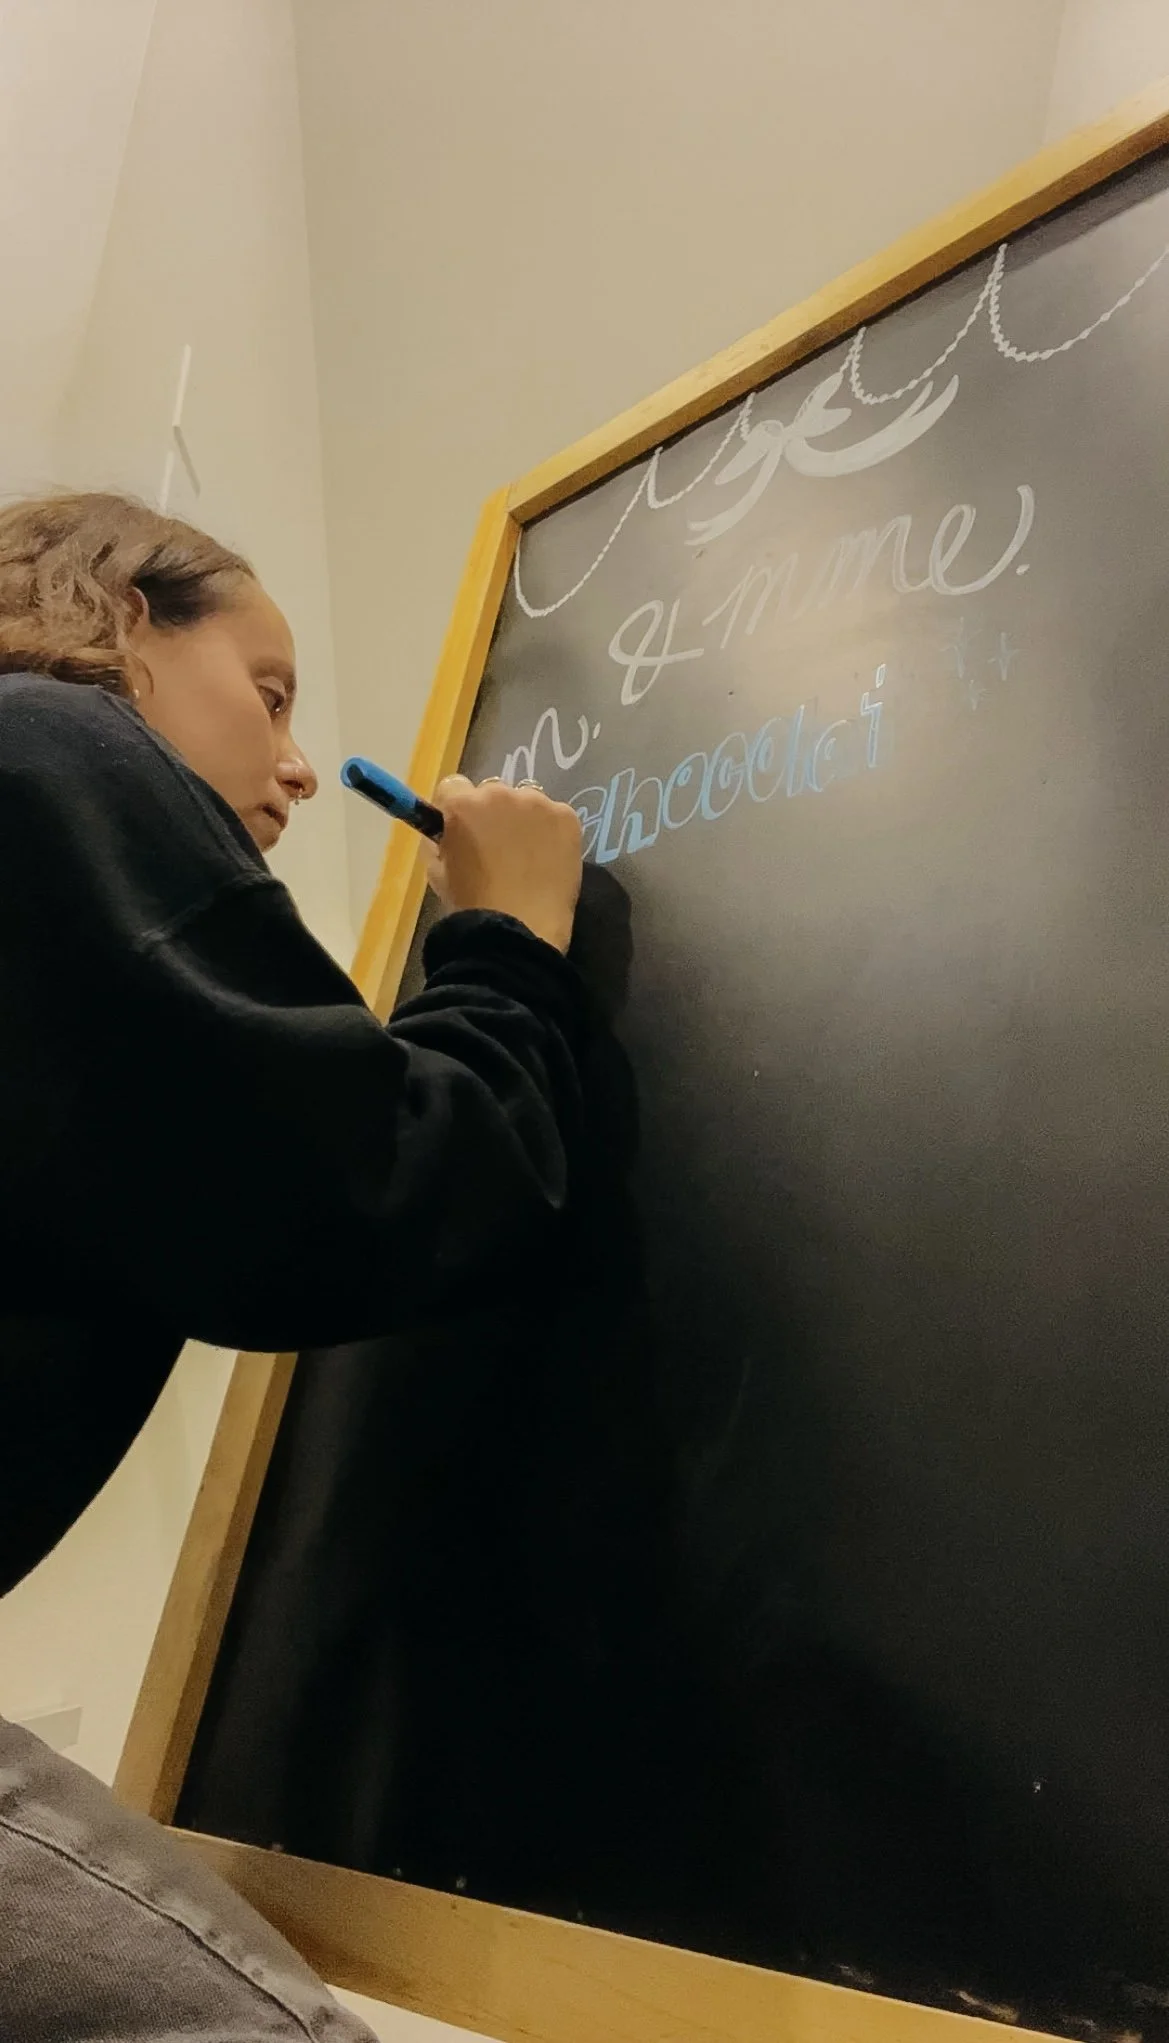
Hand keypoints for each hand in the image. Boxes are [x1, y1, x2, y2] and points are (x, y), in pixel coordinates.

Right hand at [424, 775, 583, 953]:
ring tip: (526, 855)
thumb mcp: (437, 871)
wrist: (519, 928)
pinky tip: (548, 859)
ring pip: (526, 801)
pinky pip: (554, 815)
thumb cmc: (471, 904)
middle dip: (491, 813)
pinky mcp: (567, 817)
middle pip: (492, 791)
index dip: (456, 807)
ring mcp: (537, 803)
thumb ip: (438, 841)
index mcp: (462, 804)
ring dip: (523, 819)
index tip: (461, 828)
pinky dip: (551, 832)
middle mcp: (500, 793)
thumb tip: (446, 831)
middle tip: (496, 847)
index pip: (453, 786)